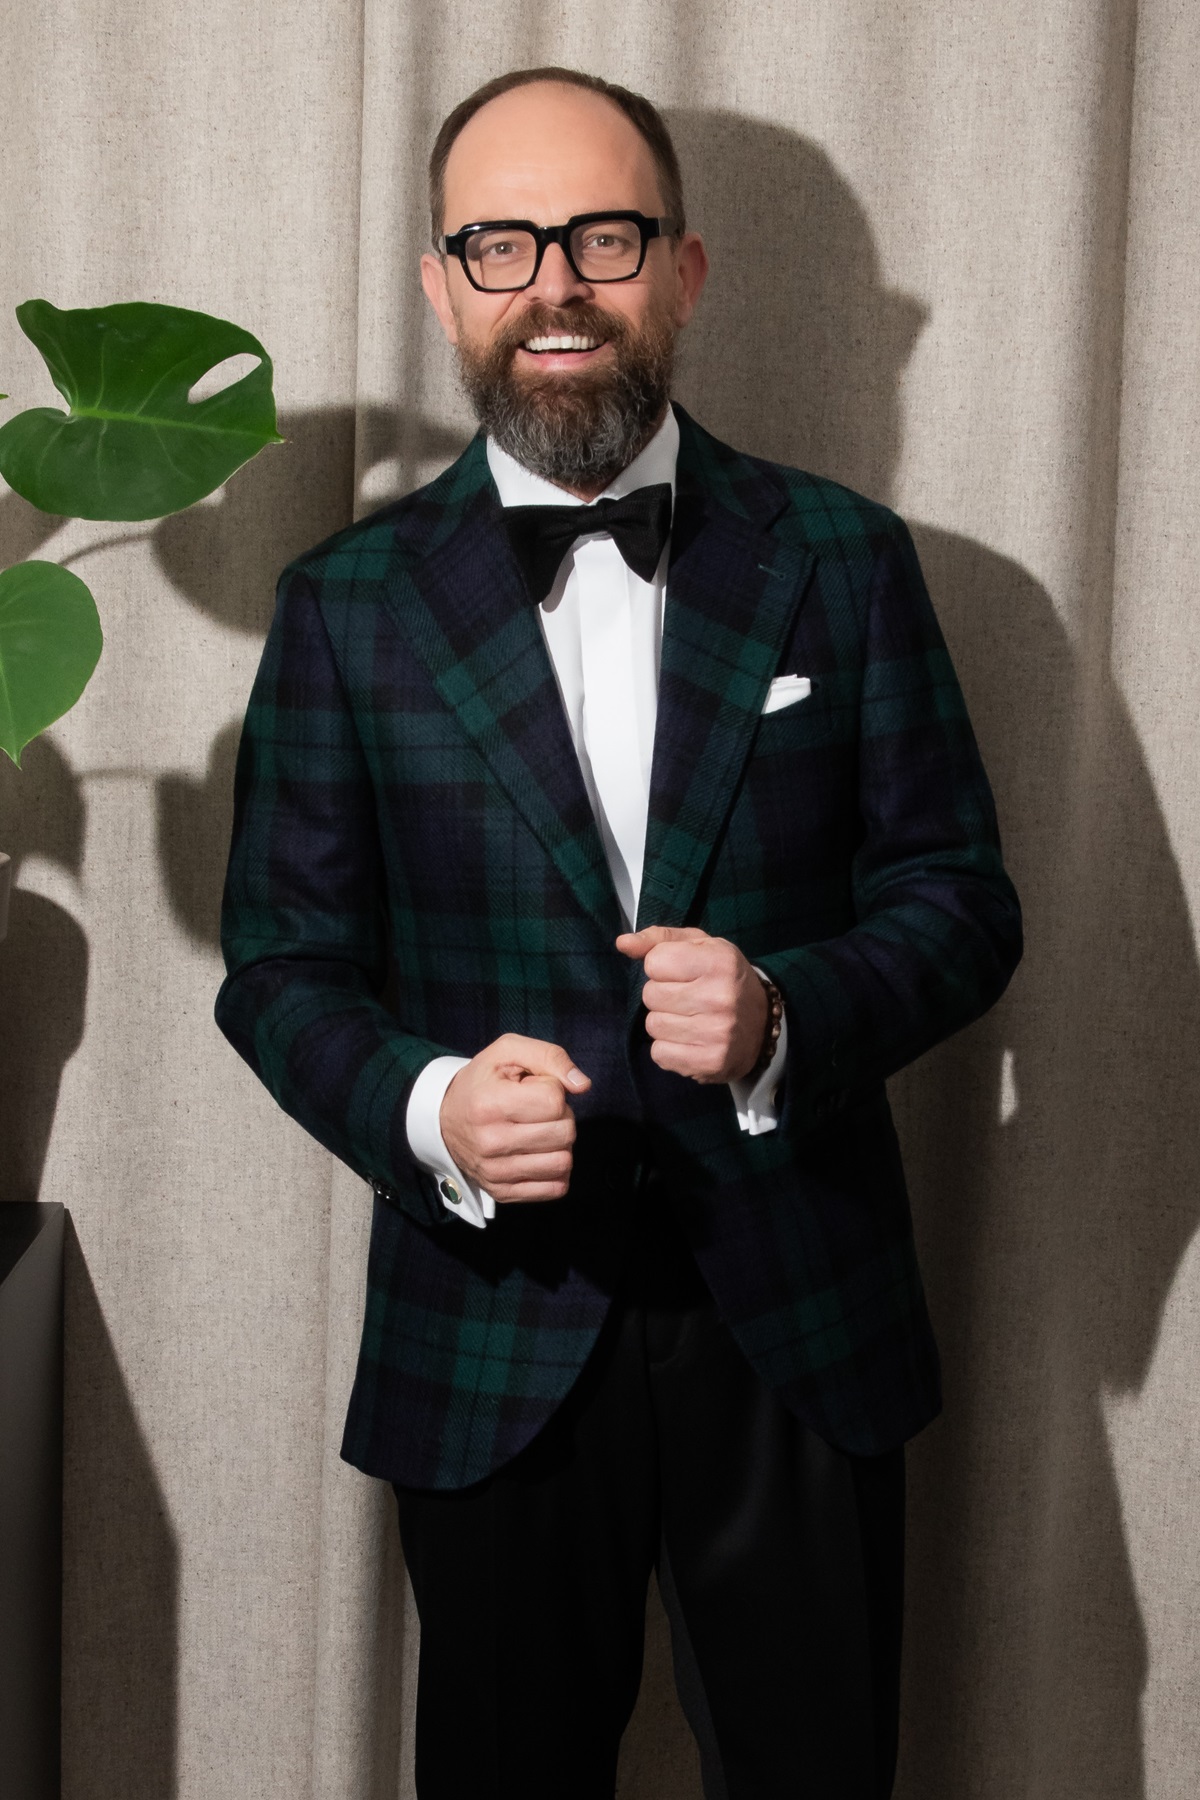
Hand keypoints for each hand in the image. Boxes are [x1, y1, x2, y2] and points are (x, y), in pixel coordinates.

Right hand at [440, 1034, 590, 1203]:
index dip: (552, 1089)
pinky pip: (555, 1188)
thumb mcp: (508, 1052)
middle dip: (561, 1117)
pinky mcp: (502, 1193)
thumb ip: (550, 1057)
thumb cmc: (482, 1082)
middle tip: (539, 1111)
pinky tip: (540, 1154)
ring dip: (560, 1145)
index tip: (533, 1089)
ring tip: (539, 1132)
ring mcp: (495, 1172)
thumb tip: (583, 1085)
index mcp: (489, 1103)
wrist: (443, 1121)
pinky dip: (556, 1171)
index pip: (554, 1101)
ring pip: (563, 1163)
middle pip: (564, 1133)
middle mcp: (490, 1142)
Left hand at [616, 926, 767, 1083]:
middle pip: (650, 995)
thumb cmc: (723, 978)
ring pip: (652, 1026)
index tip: (682, 973)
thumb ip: (659, 940)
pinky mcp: (710, 1062)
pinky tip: (690, 1041)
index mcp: (718, 962)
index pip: (654, 962)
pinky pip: (659, 1054)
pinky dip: (668, 1049)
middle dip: (662, 996)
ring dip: (665, 1023)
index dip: (662, 967)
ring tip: (690, 1019)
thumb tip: (622, 943)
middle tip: (688, 998)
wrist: (763, 1024)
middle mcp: (720, 997)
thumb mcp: (700, 946)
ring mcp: (716, 1033)